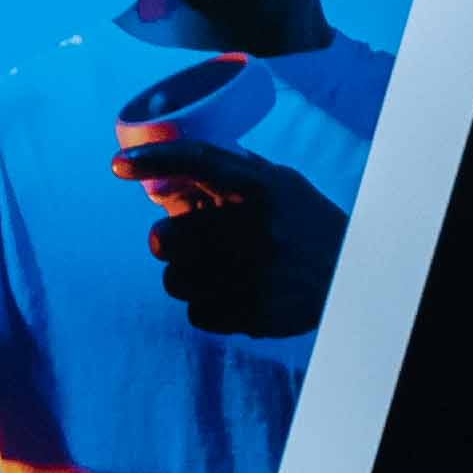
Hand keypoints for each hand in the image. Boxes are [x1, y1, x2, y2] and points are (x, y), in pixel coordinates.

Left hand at [128, 146, 347, 338]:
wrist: (356, 278)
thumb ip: (231, 173)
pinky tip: (238, 295)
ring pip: (173, 280)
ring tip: (225, 272)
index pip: (199, 160)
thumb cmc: (306, 224)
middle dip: (170, 242)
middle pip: (163, 238)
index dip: (154, 159)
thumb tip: (168, 166)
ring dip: (188, 277)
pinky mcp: (255, 313)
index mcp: (262, 188)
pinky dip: (209, 307)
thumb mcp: (280, 186)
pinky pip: (195, 313)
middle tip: (193, 243)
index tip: (116, 166)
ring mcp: (255, 274)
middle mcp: (256, 228)